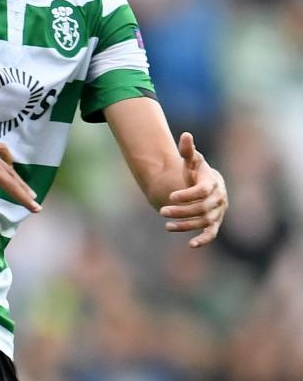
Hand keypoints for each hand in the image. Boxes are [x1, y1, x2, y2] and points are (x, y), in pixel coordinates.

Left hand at [0, 107, 39, 214]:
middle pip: (12, 177)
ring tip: (28, 189)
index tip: (36, 208)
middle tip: (36, 203)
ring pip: (8, 166)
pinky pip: (1, 151)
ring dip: (18, 178)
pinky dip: (8, 158)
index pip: (10, 186)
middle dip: (24, 191)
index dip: (22, 198)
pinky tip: (9, 161)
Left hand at [161, 131, 226, 246]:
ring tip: (166, 225)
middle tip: (161, 211)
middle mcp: (219, 198)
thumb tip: (185, 135)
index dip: (187, 195)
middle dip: (182, 211)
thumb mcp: (191, 160)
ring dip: (186, 225)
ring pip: (204, 221)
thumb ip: (187, 151)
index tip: (170, 196)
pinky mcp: (214, 223)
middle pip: (202, 208)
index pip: (203, 191)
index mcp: (213, 182)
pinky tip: (191, 245)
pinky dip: (203, 239)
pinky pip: (212, 233)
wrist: (203, 184)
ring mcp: (218, 211)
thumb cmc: (194, 171)